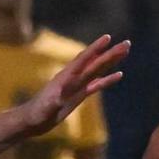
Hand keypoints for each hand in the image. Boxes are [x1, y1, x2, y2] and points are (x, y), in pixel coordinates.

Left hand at [14, 36, 130, 137]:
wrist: (31, 120)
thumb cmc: (36, 114)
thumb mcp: (44, 109)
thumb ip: (51, 103)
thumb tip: (58, 98)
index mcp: (66, 78)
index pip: (83, 60)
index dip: (95, 49)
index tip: (108, 38)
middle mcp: (73, 78)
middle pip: (95, 62)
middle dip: (111, 53)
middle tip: (127, 43)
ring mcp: (76, 85)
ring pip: (97, 70)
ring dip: (111, 61)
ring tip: (125, 51)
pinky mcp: (79, 94)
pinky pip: (96, 84)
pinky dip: (107, 79)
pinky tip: (119, 74)